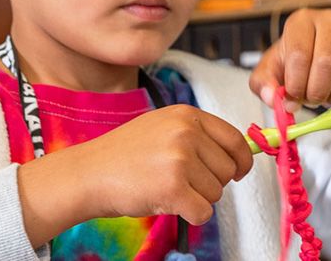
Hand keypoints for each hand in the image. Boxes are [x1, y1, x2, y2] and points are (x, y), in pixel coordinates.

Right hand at [17, 105, 252, 245]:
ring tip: (164, 186)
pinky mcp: (174, 187)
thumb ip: (198, 135)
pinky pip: (203, 213)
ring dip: (196, 198)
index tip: (238, 171)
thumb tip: (240, 152)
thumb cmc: (125, 154)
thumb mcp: (163, 128)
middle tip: (179, 180)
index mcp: (186, 114)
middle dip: (209, 182)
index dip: (241, 160)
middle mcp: (186, 132)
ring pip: (216, 193)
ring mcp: (180, 159)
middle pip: (227, 170)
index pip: (235, 139)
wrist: (89, 173)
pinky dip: (188, 215)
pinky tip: (164, 201)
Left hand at [249, 8, 330, 133]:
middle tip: (315, 99)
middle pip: (328, 61)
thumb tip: (273, 99)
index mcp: (301, 20)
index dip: (297, 84)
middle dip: (319, 91)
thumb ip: (264, 85)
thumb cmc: (299, 65)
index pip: (299, 55)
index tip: (296, 96)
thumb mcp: (273, 73)